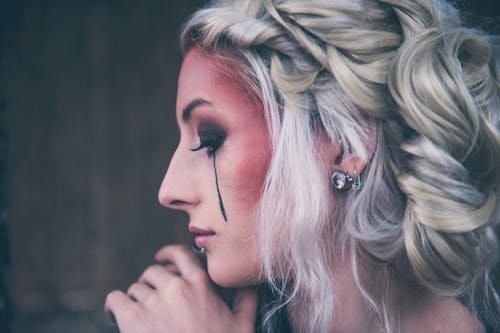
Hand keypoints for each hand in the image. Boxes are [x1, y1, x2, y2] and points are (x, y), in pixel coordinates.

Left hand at [104, 245, 257, 332]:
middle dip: (152, 283)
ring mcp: (153, 303)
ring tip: (141, 315)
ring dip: (137, 299)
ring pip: (135, 288)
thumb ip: (246, 296)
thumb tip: (250, 280)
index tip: (162, 258)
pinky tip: (118, 316)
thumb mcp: (243, 323)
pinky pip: (115, 299)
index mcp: (201, 284)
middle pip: (153, 272)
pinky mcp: (133, 320)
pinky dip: (115, 306)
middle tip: (154, 299)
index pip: (180, 254)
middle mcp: (176, 288)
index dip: (168, 253)